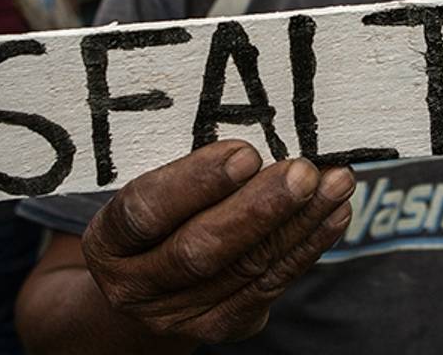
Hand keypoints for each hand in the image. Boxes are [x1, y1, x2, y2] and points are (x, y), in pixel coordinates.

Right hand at [81, 141, 353, 344]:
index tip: (244, 152)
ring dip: (299, 222)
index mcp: (107, 242)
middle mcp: (135, 286)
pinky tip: (334, 213)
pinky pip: (270, 286)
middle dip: (260, 207)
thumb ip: (184, 162)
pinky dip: (308, 246)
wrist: (143, 283)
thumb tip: (249, 118)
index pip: (145, 212)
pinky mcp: (220, 325)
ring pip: (246, 268)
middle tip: (304, 171)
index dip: (195, 183)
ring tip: (336, 182)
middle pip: (200, 249)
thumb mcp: (148, 184)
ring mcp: (178, 315)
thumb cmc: (155, 209)